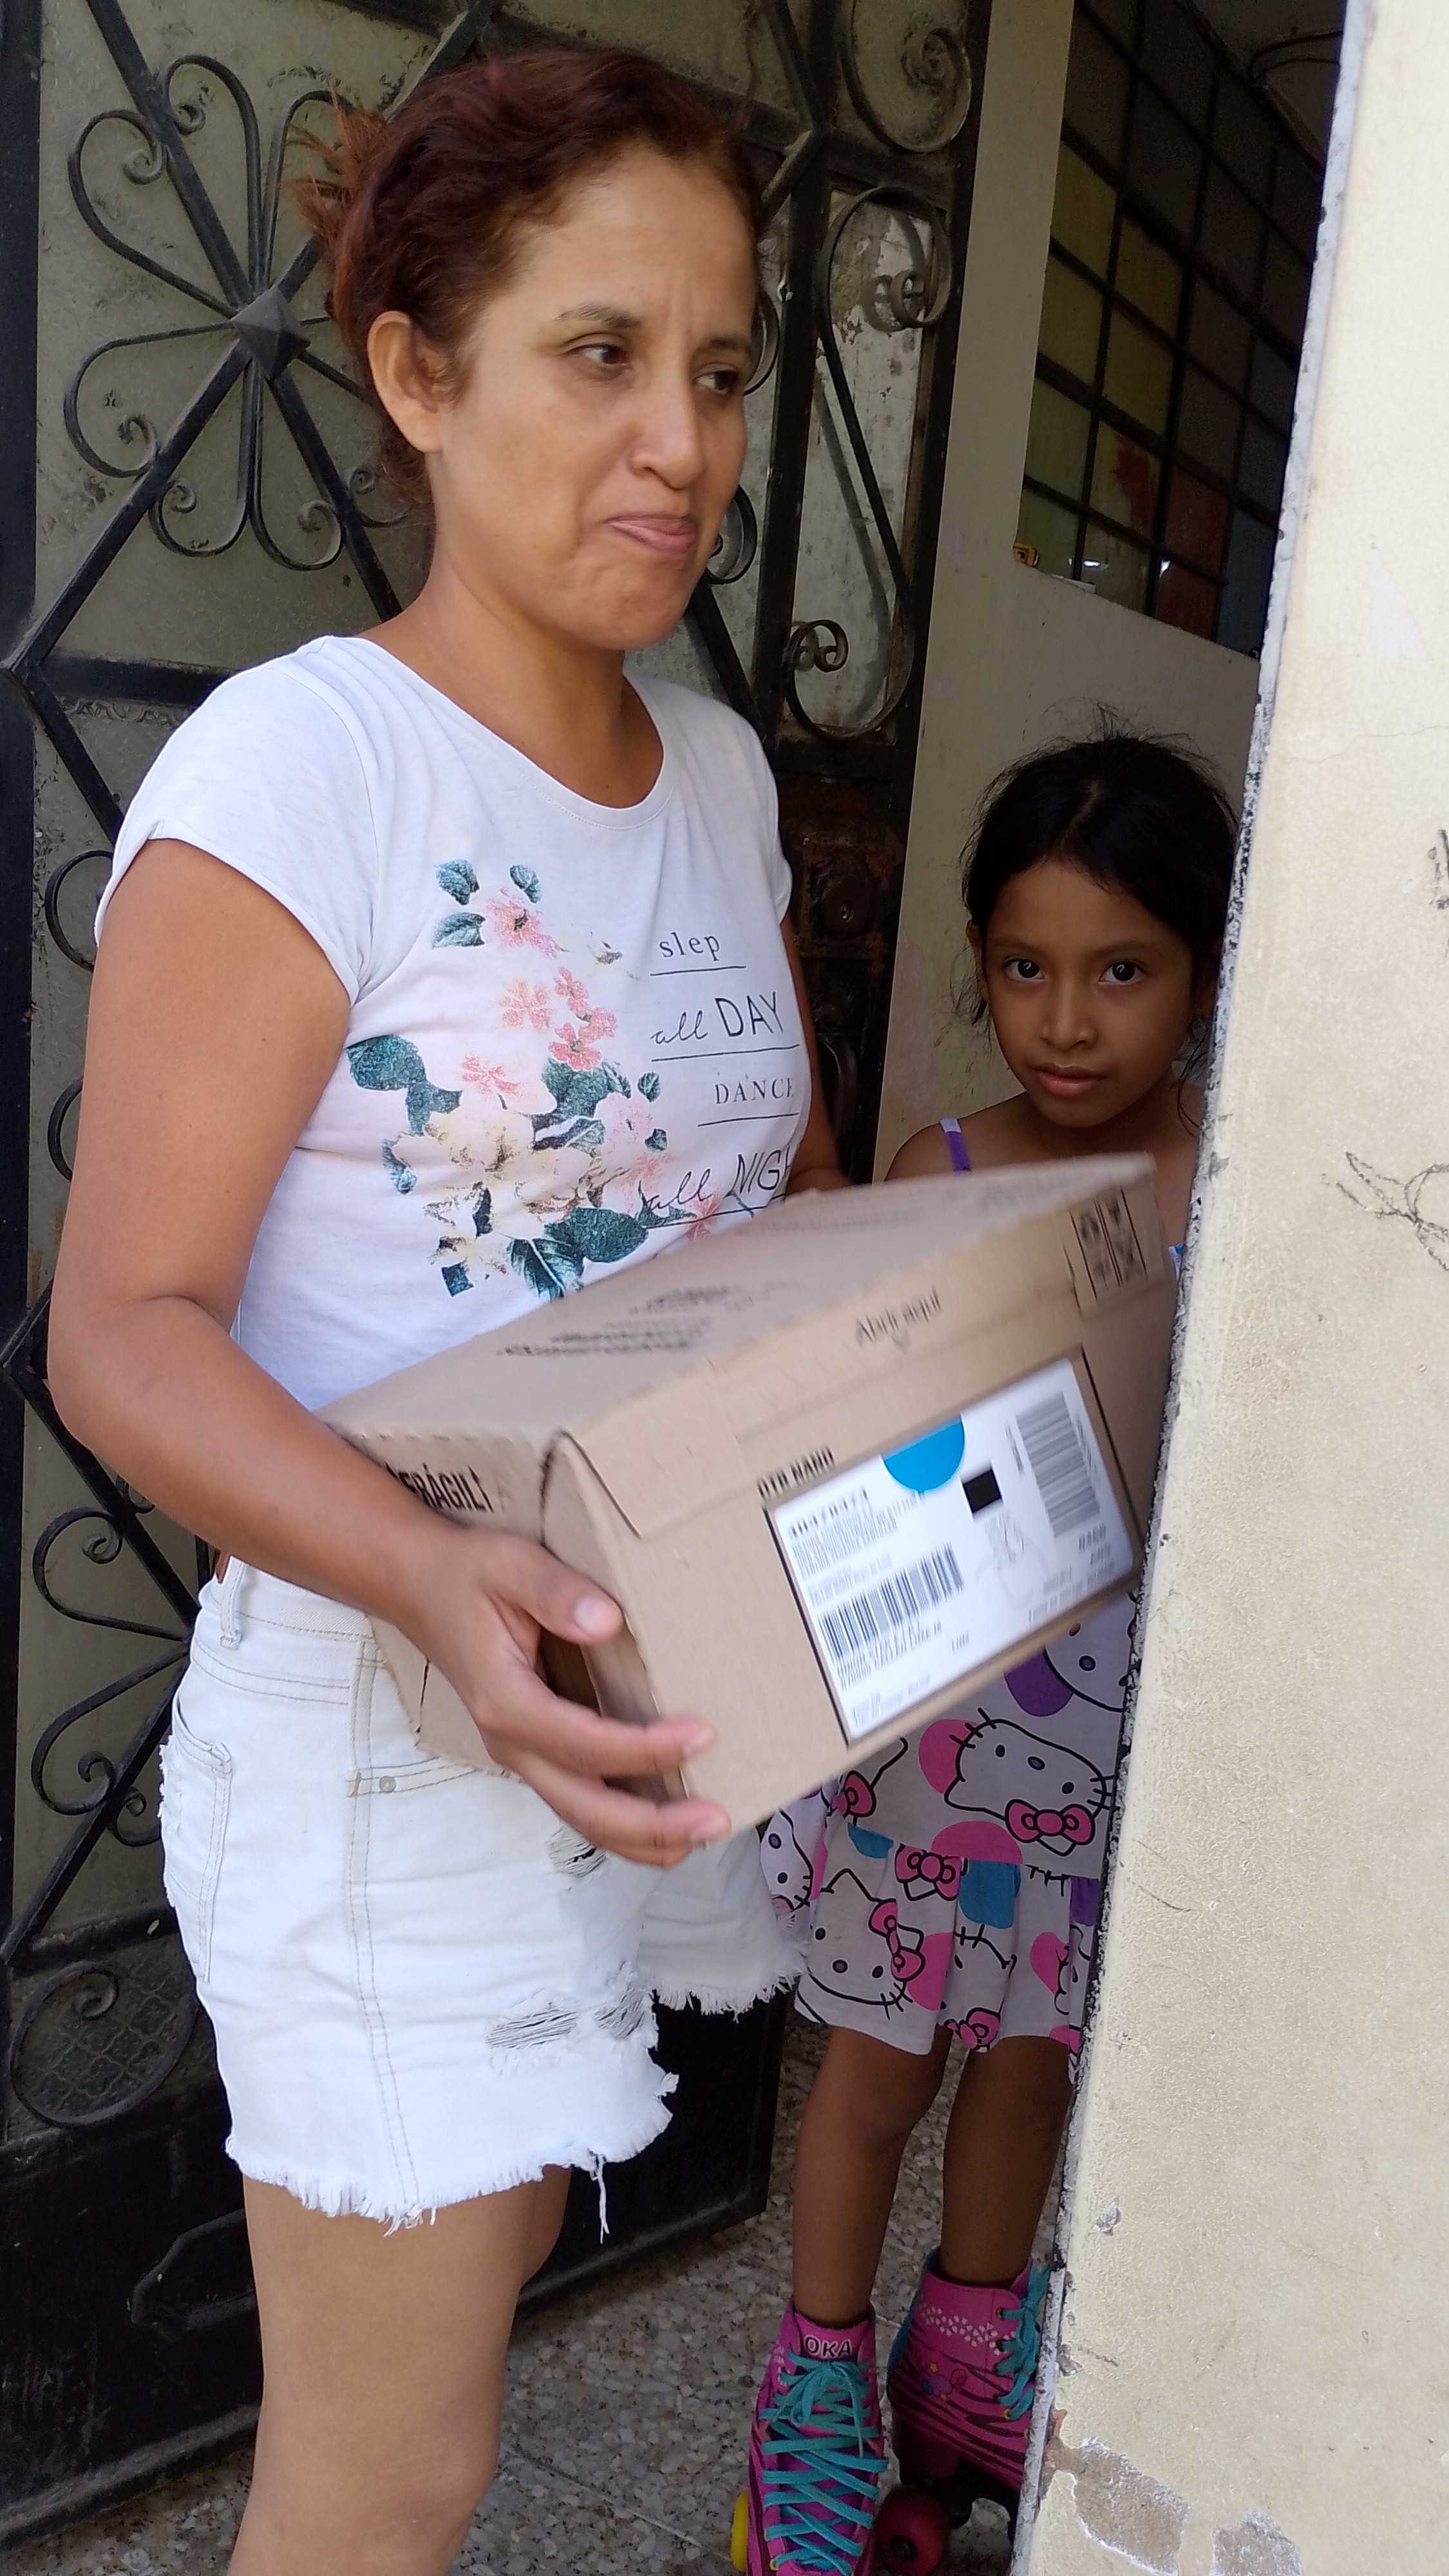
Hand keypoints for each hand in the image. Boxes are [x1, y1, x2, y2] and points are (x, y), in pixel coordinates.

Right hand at [398, 1526, 732, 1866]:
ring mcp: (521, 1754)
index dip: (646, 1749)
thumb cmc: (467, 1575)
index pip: (585, 1745)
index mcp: (505, 1701)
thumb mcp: (509, 1565)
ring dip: (642, 1837)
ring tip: (701, 1835)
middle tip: (716, 1822)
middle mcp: (510, 1742)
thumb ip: (556, 1592)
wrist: (419, 1587)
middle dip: (653, 1825)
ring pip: (583, 1818)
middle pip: (585, 1808)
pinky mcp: (535, 1751)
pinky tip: (666, 1821)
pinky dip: (624, 1823)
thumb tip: (607, 1621)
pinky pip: (580, 1801)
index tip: (701, 1734)